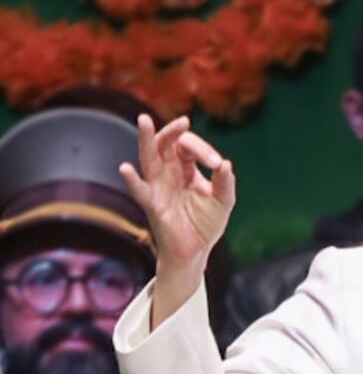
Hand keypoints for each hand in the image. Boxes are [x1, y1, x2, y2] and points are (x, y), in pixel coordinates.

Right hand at [119, 114, 234, 324]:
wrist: (196, 252)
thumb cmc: (206, 224)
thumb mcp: (223, 201)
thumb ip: (225, 183)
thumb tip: (226, 164)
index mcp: (186, 169)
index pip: (189, 148)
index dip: (203, 150)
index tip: (217, 164)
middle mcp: (168, 173)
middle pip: (165, 144)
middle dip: (173, 132)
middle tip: (183, 122)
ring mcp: (158, 186)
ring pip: (148, 157)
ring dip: (146, 139)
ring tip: (144, 120)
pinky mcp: (152, 204)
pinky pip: (139, 190)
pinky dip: (131, 180)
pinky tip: (125, 168)